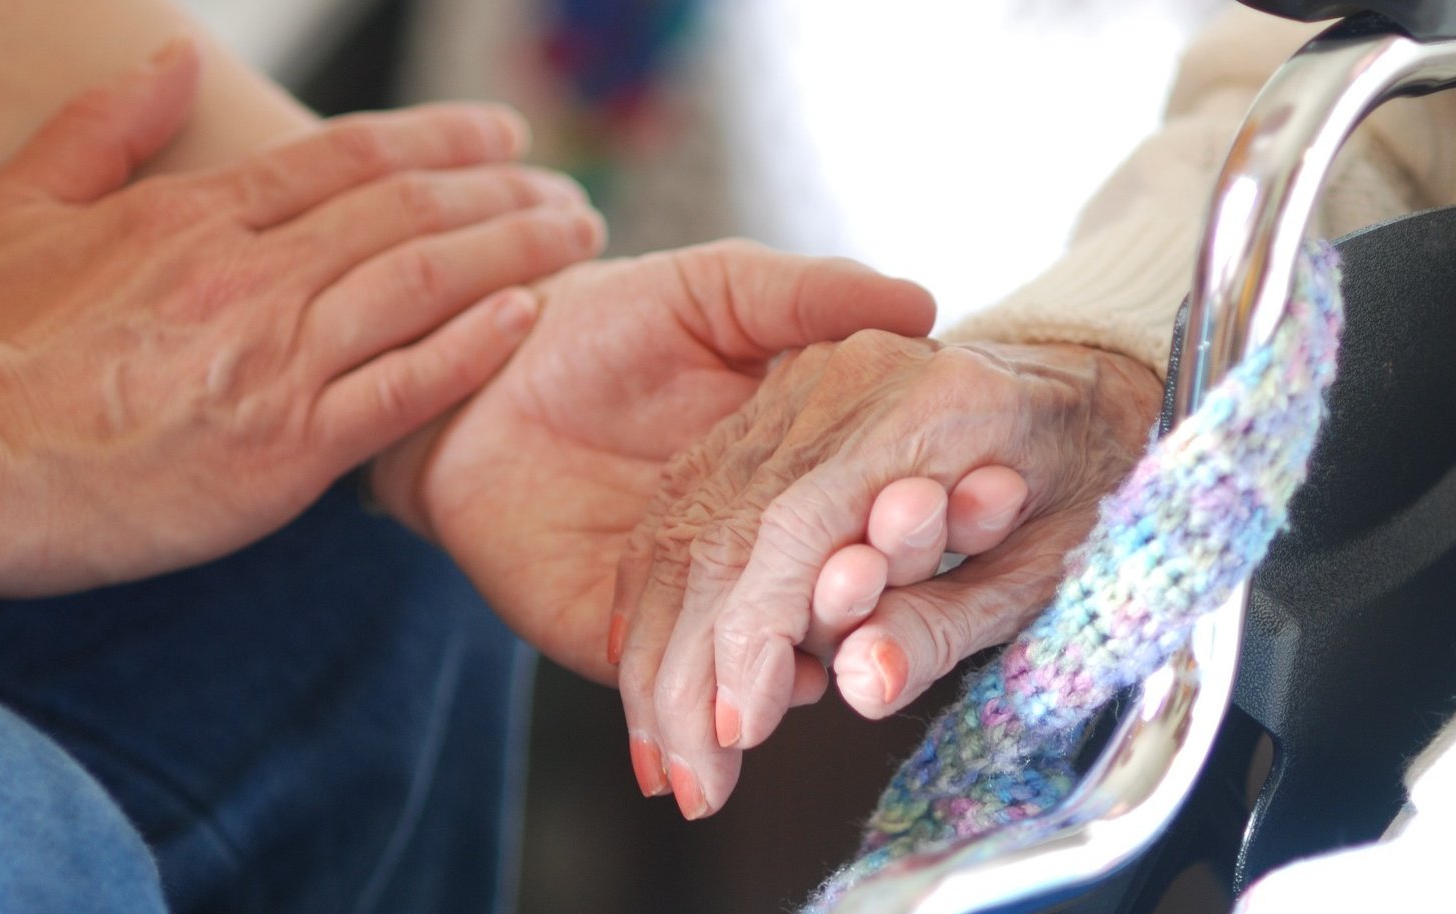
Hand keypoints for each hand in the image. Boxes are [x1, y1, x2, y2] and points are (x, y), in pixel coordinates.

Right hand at [0, 41, 602, 597]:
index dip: (443, 137)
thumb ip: (106, 127)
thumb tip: (178, 59)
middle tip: (567, 188)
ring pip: (425, 284)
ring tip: (577, 234)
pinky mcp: (285, 452)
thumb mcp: (18, 204)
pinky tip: (529, 318)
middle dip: (504, 190)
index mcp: (196, 217)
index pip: (351, 155)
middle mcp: (251, 277)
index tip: (504, 136)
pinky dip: (474, 349)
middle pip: (410, 210)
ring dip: (515, 250)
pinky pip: (405, 391)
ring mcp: (275, 363)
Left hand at [368, 240, 935, 681]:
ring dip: (812, 659)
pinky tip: (784, 686)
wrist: (470, 370)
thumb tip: (919, 301)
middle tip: (908, 573)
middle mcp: (746, 549)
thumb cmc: (602, 317)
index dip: (915, 511)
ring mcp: (683, 602)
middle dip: (875, 594)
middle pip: (828, 595)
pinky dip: (727, 695)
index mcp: (785, 473)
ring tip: (858, 650)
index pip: (862, 514)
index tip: (985, 499)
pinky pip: (674, 681)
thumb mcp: (720, 289)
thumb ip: (809, 296)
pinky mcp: (606, 636)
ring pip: (764, 653)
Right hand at [616, 335, 1161, 816]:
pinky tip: (646, 664)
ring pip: (692, 518)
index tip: (736, 729)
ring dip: (663, 644)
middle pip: (727, 529)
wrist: (1093, 380)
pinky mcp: (775, 399)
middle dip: (693, 668)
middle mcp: (850, 378)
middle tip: (687, 776)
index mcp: (934, 405)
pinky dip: (660, 590)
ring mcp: (803, 381)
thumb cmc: (1091, 476)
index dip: (751, 637)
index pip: (796, 526)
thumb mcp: (1050, 567)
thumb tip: (861, 684)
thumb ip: (950, 623)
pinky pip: (691, 496)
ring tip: (661, 749)